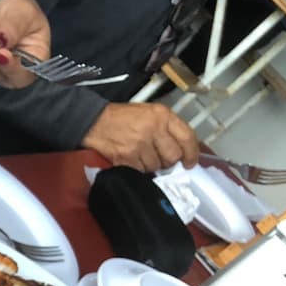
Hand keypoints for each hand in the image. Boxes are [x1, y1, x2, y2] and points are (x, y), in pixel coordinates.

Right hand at [81, 102, 199, 171]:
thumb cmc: (122, 117)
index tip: (190, 162)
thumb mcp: (150, 113)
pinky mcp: (126, 157)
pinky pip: (140, 171)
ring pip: (156, 166)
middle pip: (172, 156)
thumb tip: (180, 150)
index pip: (187, 137)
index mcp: (162, 115)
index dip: (192, 153)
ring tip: (141, 157)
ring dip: (150, 166)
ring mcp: (139, 144)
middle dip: (168, 162)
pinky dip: (137, 169)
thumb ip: (166, 128)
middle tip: (160, 160)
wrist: (94, 121)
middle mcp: (154, 129)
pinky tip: (131, 161)